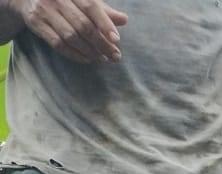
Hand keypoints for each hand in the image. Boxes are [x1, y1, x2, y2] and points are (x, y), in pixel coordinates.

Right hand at [10, 0, 127, 62]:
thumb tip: (124, 20)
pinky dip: (75, 54)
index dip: (104, 23)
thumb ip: (102, 11)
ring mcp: (45, 10)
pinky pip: (58, 44)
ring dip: (90, 51)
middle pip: (83, 25)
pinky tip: (87, 59)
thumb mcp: (83, 1)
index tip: (116, 39)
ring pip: (71, 36)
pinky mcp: (36, 23)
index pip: (90, 6)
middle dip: (101, 43)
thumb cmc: (64, 0)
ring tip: (103, 59)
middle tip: (115, 56)